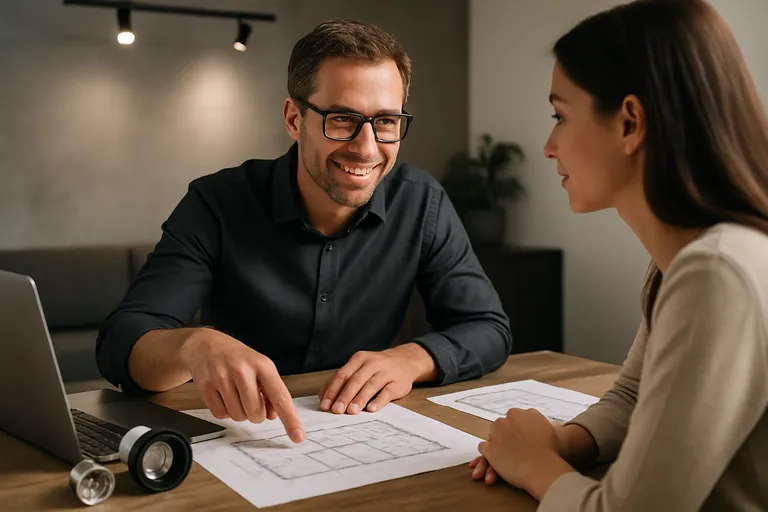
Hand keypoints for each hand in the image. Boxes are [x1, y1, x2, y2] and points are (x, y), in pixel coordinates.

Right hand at [180, 328, 305, 442]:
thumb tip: (273, 415)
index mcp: (262, 365)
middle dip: (255, 413)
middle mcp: (243, 371)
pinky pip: (220, 415)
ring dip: (239, 412)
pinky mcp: (205, 386)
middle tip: (250, 398)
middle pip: (256, 414)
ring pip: (238, 416)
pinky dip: (224, 411)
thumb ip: (271, 391)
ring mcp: (222, 378)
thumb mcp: (260, 368)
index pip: (280, 397)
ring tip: (236, 394)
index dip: (290, 419)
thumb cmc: (239, 359)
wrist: (206, 344)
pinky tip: (223, 395)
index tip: (298, 437)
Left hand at [318, 343, 435, 413]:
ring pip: (370, 385)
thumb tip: (323, 397)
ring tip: (351, 411)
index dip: (333, 390)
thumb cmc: (376, 368)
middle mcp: (372, 363)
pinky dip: (379, 401)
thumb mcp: (359, 368)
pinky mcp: (398, 383)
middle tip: (336, 410)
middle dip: (344, 396)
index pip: (343, 375)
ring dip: (360, 399)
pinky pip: (387, 392)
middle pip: (355, 380)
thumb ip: (343, 381)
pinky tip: (371, 409)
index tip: (325, 405)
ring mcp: (386, 372)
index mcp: (359, 359)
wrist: (405, 361)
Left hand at [476, 409, 574, 499]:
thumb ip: (534, 419)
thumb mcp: (545, 426)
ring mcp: (494, 435)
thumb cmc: (548, 450)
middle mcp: (504, 421)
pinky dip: (488, 453)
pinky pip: (483, 448)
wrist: (541, 468)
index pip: (513, 418)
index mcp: (517, 413)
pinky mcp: (489, 449)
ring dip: (497, 443)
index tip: (521, 437)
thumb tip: (530, 416)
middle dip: (506, 434)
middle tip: (514, 447)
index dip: (517, 428)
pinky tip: (495, 459)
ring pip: (491, 435)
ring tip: (507, 455)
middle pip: (501, 425)